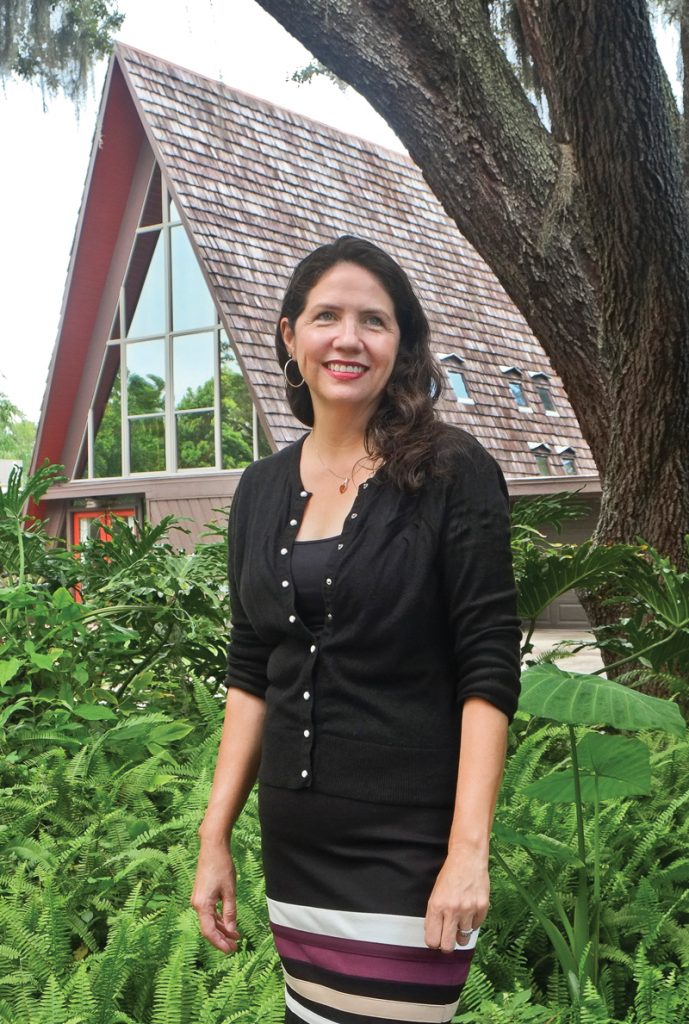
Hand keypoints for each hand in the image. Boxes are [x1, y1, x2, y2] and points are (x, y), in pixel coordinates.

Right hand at [190, 837, 240, 953]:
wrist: (212, 847)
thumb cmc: (222, 866)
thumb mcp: (229, 890)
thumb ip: (230, 911)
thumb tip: (232, 930)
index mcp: (202, 905)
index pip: (208, 931)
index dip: (219, 943)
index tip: (231, 950)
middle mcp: (197, 904)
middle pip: (208, 928)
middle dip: (221, 939)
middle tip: (235, 947)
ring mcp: (198, 899)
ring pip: (209, 920)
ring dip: (221, 929)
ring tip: (235, 937)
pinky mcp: (202, 894)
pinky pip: (209, 912)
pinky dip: (219, 919)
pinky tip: (228, 923)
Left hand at [424, 845, 489, 952]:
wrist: (468, 858)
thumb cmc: (450, 875)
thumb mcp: (435, 893)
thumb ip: (433, 915)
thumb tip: (433, 935)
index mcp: (437, 906)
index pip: (432, 940)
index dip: (434, 943)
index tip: (436, 939)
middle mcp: (452, 910)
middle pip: (448, 946)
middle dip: (447, 946)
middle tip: (448, 938)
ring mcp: (469, 909)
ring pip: (464, 938)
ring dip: (461, 932)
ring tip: (460, 919)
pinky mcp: (482, 907)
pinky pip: (476, 927)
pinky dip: (472, 922)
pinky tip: (470, 909)